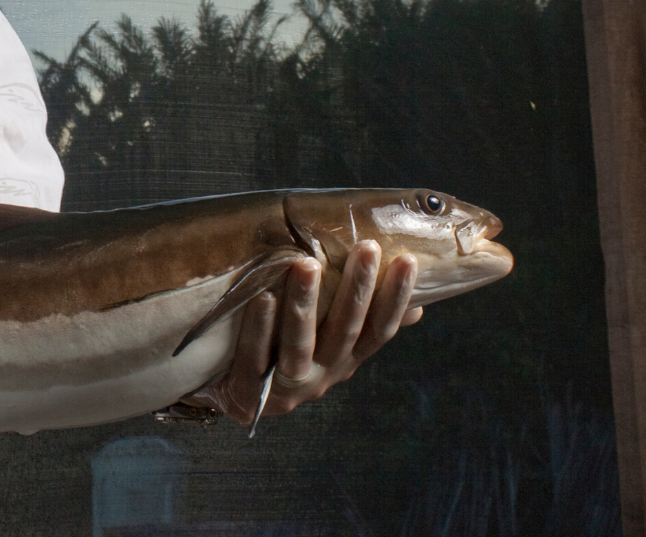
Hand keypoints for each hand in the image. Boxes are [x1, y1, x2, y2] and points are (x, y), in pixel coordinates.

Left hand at [191, 241, 421, 425]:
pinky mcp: (249, 394)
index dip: (396, 299)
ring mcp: (287, 388)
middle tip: (367, 248)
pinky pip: (254, 359)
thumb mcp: (325, 338)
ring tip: (306, 263)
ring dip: (304, 303)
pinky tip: (262, 298)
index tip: (408, 260)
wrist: (226, 395)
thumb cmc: (281, 352)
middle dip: (358, 290)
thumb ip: (362, 320)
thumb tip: (419, 306)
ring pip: (299, 345)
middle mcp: (322, 376)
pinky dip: (259, 328)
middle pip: (345, 332)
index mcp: (344, 360)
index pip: (379, 330)